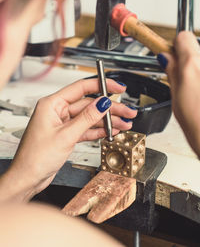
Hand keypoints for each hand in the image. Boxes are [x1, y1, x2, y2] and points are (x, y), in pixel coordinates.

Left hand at [0, 78, 136, 201]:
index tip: (117, 87)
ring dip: (107, 121)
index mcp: (52, 104)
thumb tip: (102, 103)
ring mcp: (63, 123)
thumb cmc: (35, 157)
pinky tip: (111, 131)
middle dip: (109, 108)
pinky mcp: (67, 134)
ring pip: (90, 117)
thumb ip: (87, 118)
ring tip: (124, 123)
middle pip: (89, 104)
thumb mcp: (66, 135)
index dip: (101, 85)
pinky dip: (99, 130)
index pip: (81, 88)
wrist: (28, 178)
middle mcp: (57, 111)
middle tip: (126, 111)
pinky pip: (87, 128)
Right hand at [157, 31, 199, 156]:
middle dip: (186, 59)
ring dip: (196, 69)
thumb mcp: (175, 95)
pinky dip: (199, 77)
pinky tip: (199, 91)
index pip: (183, 37)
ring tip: (194, 88)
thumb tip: (166, 57)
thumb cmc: (197, 121)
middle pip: (196, 47)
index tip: (172, 55)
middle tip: (181, 75)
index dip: (175, 46)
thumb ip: (172, 71)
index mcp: (192, 64)